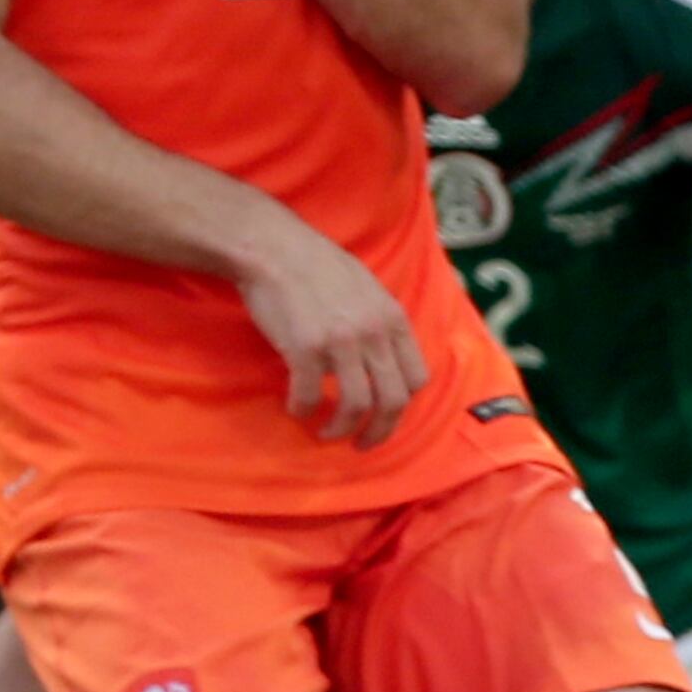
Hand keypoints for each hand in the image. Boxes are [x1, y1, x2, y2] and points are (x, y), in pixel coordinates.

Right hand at [235, 206, 428, 444]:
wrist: (274, 248)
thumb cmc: (317, 267)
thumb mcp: (367, 289)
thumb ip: (380, 324)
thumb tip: (385, 359)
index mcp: (393, 319)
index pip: (416, 378)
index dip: (402, 405)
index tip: (385, 416)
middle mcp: (374, 333)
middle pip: (394, 400)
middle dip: (380, 431)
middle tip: (362, 444)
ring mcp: (341, 342)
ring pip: (356, 406)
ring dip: (341, 429)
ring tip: (326, 433)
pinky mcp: (305, 348)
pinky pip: (311, 396)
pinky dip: (303, 410)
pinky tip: (295, 409)